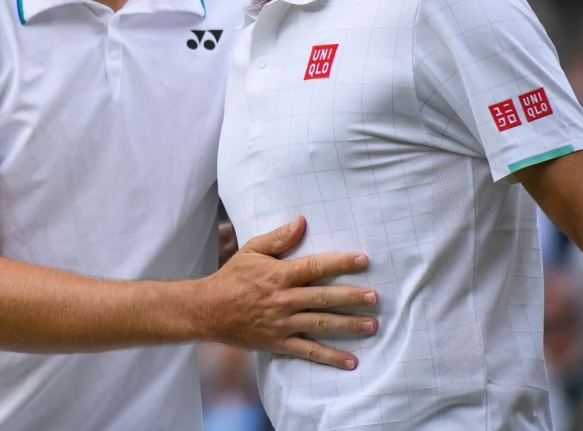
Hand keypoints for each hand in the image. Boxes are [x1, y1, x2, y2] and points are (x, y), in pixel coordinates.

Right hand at [197, 216, 377, 369]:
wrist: (208, 310)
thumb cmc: (232, 277)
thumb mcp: (251, 250)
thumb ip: (278, 237)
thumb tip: (301, 221)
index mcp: (279, 274)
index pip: (314, 266)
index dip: (340, 263)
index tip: (363, 260)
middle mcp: (283, 299)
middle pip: (322, 297)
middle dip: (351, 297)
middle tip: (375, 297)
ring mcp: (282, 323)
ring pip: (320, 323)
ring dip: (348, 325)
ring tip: (372, 325)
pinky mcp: (278, 343)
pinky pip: (308, 351)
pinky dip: (330, 357)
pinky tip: (351, 361)